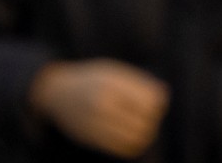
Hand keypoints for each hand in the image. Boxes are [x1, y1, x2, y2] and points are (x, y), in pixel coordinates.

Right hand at [28, 59, 169, 158]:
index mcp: (110, 83)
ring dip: (145, 134)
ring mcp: (96, 123)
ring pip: (138, 138)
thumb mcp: (112, 71)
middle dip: (152, 119)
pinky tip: (130, 136)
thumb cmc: (90, 80)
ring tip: (141, 126)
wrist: (57, 93)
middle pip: (146, 120)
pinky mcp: (93, 139)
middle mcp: (102, 103)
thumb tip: (164, 95)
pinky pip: (125, 150)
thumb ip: (138, 81)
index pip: (150, 100)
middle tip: (146, 115)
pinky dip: (134, 145)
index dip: (156, 102)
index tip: (151, 100)